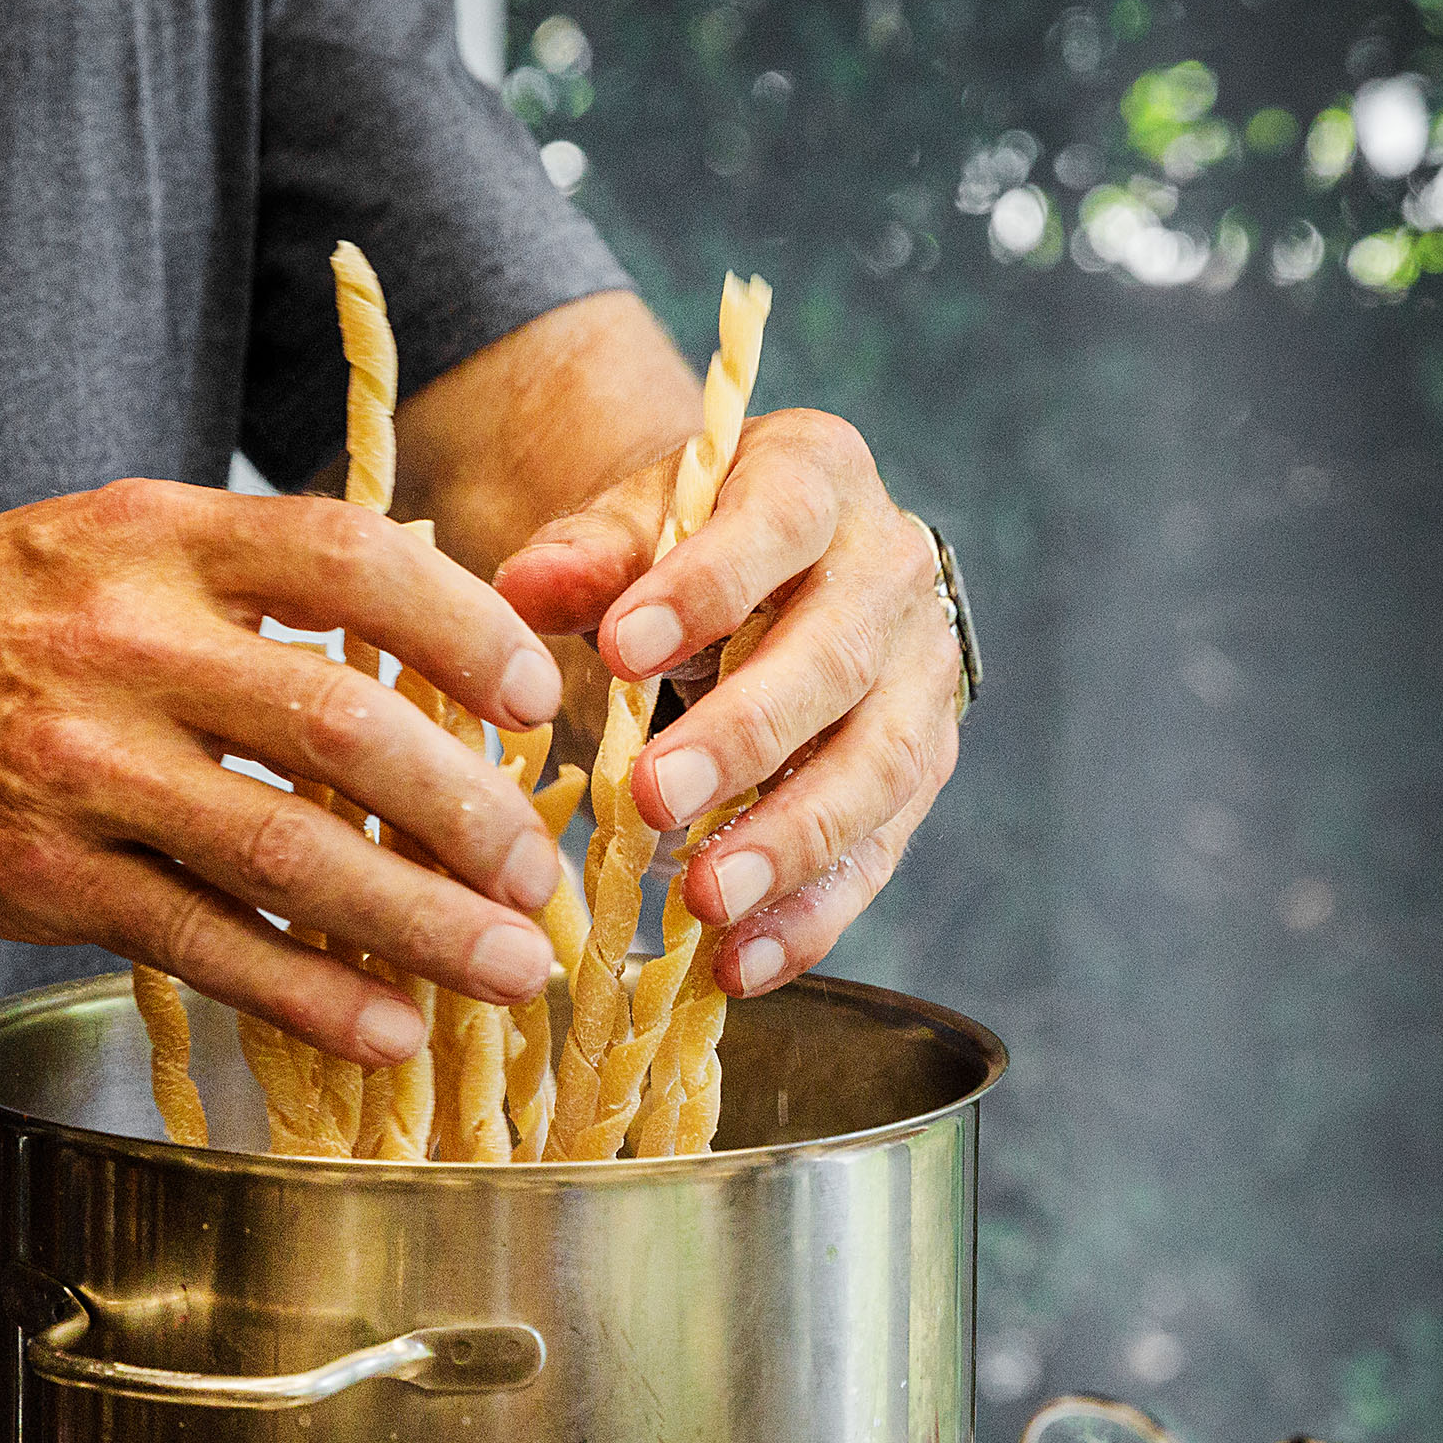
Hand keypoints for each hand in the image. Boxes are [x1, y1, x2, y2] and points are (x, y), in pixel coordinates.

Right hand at [0, 480, 573, 1063]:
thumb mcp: (99, 542)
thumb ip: (243, 575)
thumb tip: (426, 606)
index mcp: (151, 535)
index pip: (350, 558)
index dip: (468, 628)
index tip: (535, 699)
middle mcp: (120, 642)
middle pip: (344, 725)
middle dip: (470, 813)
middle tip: (542, 874)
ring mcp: (77, 767)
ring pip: (287, 852)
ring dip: (418, 922)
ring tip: (508, 970)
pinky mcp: (38, 877)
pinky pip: (202, 943)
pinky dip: (308, 995)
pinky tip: (387, 1030)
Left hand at [494, 410, 961, 995]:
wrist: (750, 574)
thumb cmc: (675, 550)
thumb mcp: (624, 527)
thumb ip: (582, 555)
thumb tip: (523, 587)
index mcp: (814, 480)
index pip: (774, 526)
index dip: (703, 589)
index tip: (618, 650)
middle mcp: (892, 571)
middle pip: (834, 659)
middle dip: (744, 737)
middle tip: (653, 798)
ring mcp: (919, 677)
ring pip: (876, 767)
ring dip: (787, 844)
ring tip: (704, 902)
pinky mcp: (918, 770)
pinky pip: (875, 852)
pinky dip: (810, 916)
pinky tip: (742, 963)